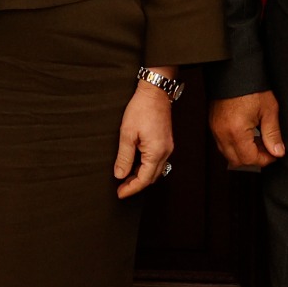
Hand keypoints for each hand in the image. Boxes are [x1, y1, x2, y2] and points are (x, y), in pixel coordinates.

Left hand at [112, 71, 179, 198]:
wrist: (155, 92)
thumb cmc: (141, 109)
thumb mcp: (127, 134)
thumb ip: (124, 157)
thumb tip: (120, 175)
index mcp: (156, 152)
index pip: (144, 179)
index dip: (131, 188)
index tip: (119, 193)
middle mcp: (165, 152)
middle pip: (152, 177)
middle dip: (136, 185)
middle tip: (121, 189)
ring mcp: (167, 147)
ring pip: (155, 170)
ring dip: (141, 177)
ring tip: (125, 179)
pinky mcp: (165, 142)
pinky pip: (157, 161)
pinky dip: (146, 167)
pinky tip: (135, 166)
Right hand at [210, 91, 286, 169]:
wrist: (234, 69)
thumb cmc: (250, 86)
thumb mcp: (269, 110)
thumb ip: (273, 134)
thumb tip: (277, 151)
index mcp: (236, 131)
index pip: (250, 159)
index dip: (265, 160)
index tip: (274, 154)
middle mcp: (222, 133)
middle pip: (236, 161)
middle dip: (253, 159)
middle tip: (267, 149)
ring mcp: (215, 129)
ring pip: (227, 154)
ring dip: (243, 153)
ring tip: (258, 140)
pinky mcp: (213, 124)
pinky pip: (222, 143)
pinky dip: (235, 145)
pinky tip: (247, 135)